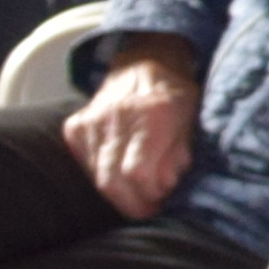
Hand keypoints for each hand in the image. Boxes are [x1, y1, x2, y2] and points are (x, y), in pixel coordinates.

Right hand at [66, 45, 202, 217]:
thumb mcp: (192, 123)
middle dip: (131, 204)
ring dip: (118, 192)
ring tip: (137, 190)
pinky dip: (102, 175)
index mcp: (154, 114)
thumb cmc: (176, 97)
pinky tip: (119, 171)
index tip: (159, 199)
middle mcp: (118, 116)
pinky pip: (85, 164)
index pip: (137, 173)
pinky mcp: (75, 126)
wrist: (147, 61)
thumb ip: (178, 157)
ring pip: (96, 177)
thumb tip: (162, 187)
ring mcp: (92, 120)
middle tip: (146, 207)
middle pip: (112, 181)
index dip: (148, 195)